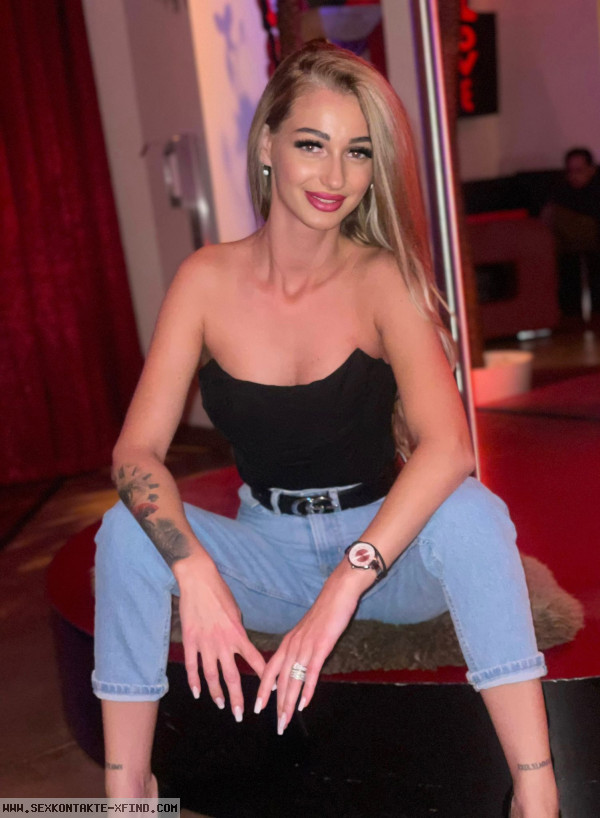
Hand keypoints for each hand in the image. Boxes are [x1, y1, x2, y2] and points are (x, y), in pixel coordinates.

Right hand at [176, 555, 265, 720]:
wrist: (199, 581)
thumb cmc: (220, 594)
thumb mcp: (236, 612)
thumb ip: (238, 632)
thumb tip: (241, 645)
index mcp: (238, 634)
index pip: (255, 660)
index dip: (264, 676)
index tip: (272, 690)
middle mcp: (223, 643)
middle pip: (232, 676)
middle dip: (237, 697)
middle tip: (240, 714)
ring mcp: (205, 644)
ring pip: (211, 676)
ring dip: (216, 693)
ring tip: (221, 705)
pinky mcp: (190, 641)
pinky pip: (192, 666)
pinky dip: (194, 681)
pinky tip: (198, 693)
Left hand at [254, 562, 372, 732]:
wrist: (337, 594)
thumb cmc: (324, 614)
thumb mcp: (306, 633)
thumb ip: (298, 650)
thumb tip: (295, 669)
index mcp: (288, 643)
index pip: (270, 670)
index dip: (263, 690)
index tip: (259, 708)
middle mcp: (292, 646)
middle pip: (280, 680)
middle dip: (277, 705)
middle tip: (277, 725)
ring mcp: (305, 647)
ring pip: (292, 680)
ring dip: (289, 703)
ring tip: (286, 720)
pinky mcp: (320, 647)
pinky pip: (311, 672)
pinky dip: (307, 689)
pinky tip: (304, 704)